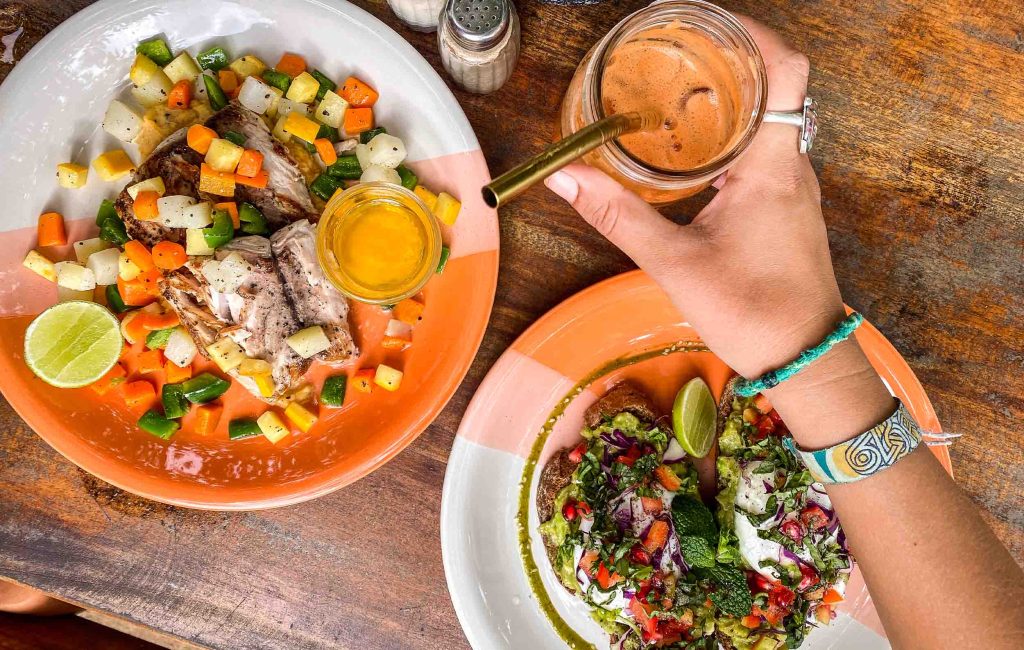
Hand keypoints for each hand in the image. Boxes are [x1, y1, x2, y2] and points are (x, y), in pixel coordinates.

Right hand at [545, 17, 891, 444]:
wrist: (804, 360)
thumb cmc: (750, 312)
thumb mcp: (673, 263)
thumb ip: (617, 216)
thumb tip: (566, 178)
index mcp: (773, 166)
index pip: (786, 71)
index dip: (754, 36)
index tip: (708, 26)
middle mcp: (793, 167)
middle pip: (775, 87)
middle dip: (729, 61)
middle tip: (676, 55)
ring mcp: (796, 188)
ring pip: (772, 120)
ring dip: (733, 99)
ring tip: (679, 91)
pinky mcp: (789, 210)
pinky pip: (767, 151)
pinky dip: (736, 135)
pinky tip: (696, 152)